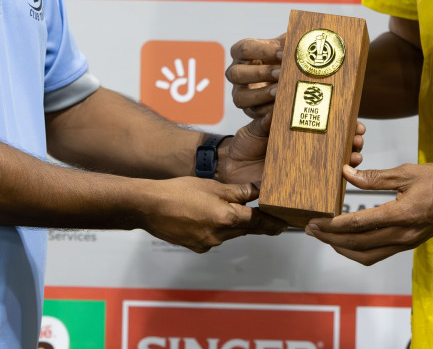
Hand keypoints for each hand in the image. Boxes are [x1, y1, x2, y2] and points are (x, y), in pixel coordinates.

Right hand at [139, 177, 285, 251]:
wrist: (149, 207)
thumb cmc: (178, 191)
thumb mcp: (212, 186)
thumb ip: (236, 192)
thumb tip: (256, 191)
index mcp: (227, 218)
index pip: (258, 222)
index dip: (272, 223)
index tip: (284, 225)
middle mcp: (220, 235)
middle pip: (244, 229)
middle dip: (254, 223)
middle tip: (268, 219)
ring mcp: (208, 243)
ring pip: (228, 234)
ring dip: (232, 224)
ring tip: (227, 211)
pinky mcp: (196, 246)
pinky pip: (213, 238)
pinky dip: (215, 228)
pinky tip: (204, 217)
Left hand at [221, 112, 366, 190]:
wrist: (229, 169)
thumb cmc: (244, 145)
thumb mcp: (255, 129)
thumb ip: (265, 122)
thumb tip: (277, 107)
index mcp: (298, 131)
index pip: (325, 124)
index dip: (342, 123)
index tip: (354, 121)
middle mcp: (304, 149)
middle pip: (335, 145)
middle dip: (351, 141)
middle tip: (358, 138)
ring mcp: (302, 167)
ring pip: (332, 165)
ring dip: (347, 161)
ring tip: (355, 156)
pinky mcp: (296, 185)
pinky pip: (317, 185)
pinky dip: (331, 183)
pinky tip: (342, 179)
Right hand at [227, 33, 284, 118]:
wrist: (290, 77)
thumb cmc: (286, 58)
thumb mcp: (286, 46)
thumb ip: (289, 42)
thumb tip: (297, 39)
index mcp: (242, 53)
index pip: (245, 49)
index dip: (263, 51)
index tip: (283, 53)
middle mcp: (236, 72)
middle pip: (236, 74)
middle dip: (260, 74)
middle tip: (281, 73)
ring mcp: (240, 93)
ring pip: (240, 97)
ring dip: (261, 95)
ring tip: (280, 91)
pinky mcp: (250, 110)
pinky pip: (253, 113)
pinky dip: (267, 112)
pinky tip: (281, 108)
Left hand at [305, 162, 432, 264]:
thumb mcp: (408, 172)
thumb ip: (376, 177)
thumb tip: (346, 173)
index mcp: (401, 215)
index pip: (357, 224)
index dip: (331, 224)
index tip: (313, 220)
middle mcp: (403, 235)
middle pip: (357, 244)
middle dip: (330, 239)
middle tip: (309, 229)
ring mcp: (407, 242)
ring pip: (367, 255)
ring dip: (342, 248)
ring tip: (324, 236)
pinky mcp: (410, 243)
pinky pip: (378, 253)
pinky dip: (359, 249)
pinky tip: (349, 239)